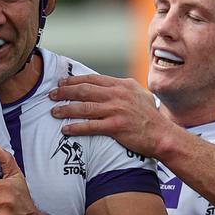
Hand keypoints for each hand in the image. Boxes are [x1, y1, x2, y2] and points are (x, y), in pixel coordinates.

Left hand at [49, 74, 172, 156]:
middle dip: (65, 92)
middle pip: (84, 90)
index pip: (92, 79)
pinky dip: (76, 128)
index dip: (75, 80)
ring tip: (54, 112)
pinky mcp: (116, 127)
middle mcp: (117, 95)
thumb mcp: (139, 94)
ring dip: (66, 109)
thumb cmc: (150, 116)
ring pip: (84, 107)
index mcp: (121, 85)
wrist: (162, 134)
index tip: (62, 83)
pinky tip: (66, 129)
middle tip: (52, 95)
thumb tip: (108, 85)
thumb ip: (122, 88)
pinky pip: (90, 126)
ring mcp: (116, 110)